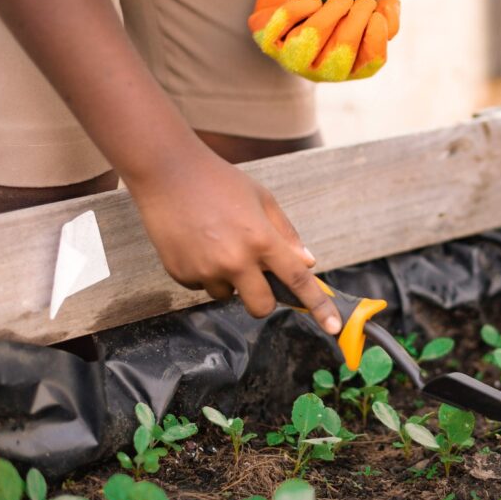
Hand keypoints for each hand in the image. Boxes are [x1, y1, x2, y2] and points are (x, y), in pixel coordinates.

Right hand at [127, 146, 342, 333]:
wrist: (168, 172)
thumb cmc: (221, 182)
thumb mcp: (263, 199)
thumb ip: (286, 234)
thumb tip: (307, 263)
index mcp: (261, 240)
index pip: (297, 280)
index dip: (318, 306)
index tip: (332, 326)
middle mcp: (235, 260)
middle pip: (261, 307)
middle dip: (264, 300)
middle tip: (256, 277)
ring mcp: (205, 270)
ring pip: (228, 296)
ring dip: (229, 281)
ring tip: (217, 244)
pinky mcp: (180, 273)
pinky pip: (202, 286)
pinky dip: (204, 272)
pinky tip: (197, 244)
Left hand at [248, 0, 399, 81]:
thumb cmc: (338, 4)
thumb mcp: (370, 7)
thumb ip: (388, 12)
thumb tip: (388, 8)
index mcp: (351, 69)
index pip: (371, 61)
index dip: (377, 35)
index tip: (376, 13)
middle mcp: (321, 72)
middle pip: (343, 46)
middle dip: (357, 14)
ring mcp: (293, 59)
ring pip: (314, 34)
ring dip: (332, 9)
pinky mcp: (269, 41)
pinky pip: (285, 21)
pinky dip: (301, 5)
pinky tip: (313, 0)